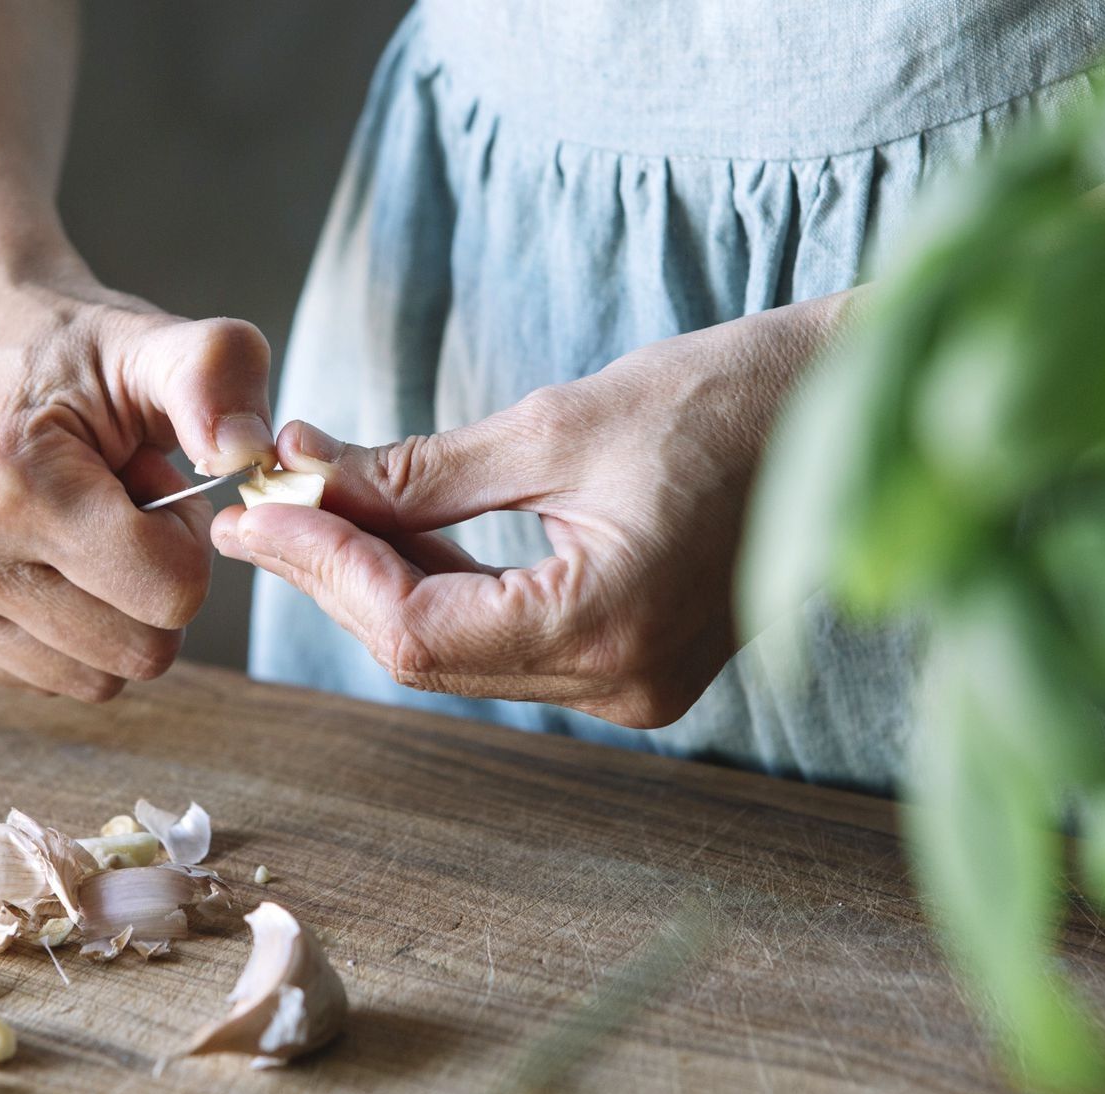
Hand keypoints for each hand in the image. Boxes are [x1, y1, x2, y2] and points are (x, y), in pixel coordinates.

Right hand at [0, 260, 275, 699]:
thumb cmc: (73, 353)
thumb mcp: (157, 344)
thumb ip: (217, 380)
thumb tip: (248, 452)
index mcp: (8, 486)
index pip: (173, 593)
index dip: (185, 538)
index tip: (148, 481)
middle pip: (141, 651)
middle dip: (154, 583)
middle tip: (116, 506)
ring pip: (97, 679)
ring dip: (112, 610)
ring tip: (78, 526)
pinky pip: (48, 678)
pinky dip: (67, 628)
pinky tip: (41, 554)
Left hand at [211, 296, 842, 727]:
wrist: (848, 410)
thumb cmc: (726, 397)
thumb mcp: (558, 425)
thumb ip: (422, 473)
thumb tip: (308, 480)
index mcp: (606, 629)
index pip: (413, 630)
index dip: (322, 569)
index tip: (256, 507)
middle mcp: (619, 685)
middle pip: (426, 652)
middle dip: (337, 573)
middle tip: (267, 498)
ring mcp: (632, 685)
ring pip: (459, 651)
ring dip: (381, 579)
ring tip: (313, 500)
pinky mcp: (636, 663)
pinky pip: (507, 641)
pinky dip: (444, 586)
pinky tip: (393, 529)